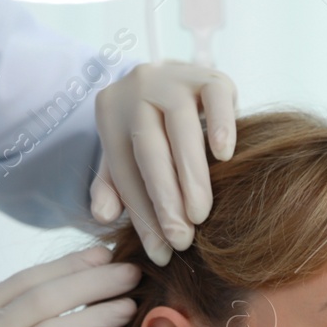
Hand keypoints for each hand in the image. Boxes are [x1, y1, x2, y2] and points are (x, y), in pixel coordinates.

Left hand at [90, 61, 238, 264]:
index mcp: (110, 113)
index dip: (142, 215)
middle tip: (182, 241)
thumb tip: (101, 216)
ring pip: (181, 128)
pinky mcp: (207, 73)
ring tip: (201, 214)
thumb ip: (111, 184)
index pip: (125, 171)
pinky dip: (220, 126)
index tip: (160, 253)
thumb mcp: (121, 151)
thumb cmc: (145, 126)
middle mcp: (137, 91)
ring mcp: (172, 78)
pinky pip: (215, 97)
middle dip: (165, 201)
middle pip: (149, 151)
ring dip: (191, 175)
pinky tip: (225, 156)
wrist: (167, 73)